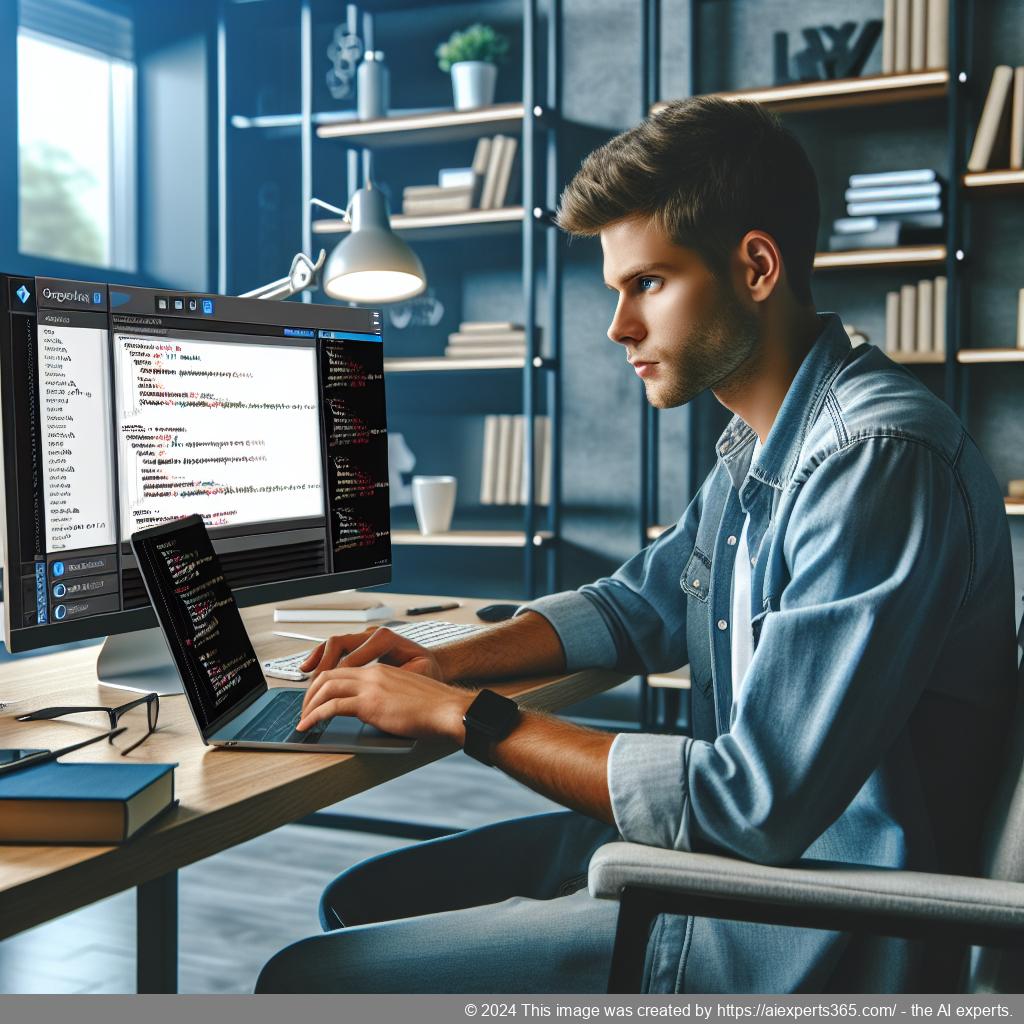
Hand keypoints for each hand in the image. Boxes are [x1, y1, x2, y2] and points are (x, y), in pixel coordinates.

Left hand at [296, 662, 475, 741]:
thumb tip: (374, 711)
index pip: (343, 669)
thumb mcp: (406, 694)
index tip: (317, 698)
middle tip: (305, 710)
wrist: (448, 709)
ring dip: (309, 705)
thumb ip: (387, 696)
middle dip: (311, 693)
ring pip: (326, 687)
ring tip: (304, 720)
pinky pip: (332, 706)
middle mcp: (373, 673)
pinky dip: (315, 716)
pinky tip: (309, 726)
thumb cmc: (434, 707)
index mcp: (382, 670)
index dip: (324, 683)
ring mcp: (370, 686)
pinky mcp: (369, 703)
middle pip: (328, 675)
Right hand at [300, 626, 445, 684]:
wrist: (433, 664)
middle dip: (323, 668)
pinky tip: (308, 667)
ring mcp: (366, 637)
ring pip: (335, 643)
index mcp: (387, 639)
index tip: (329, 696)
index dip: (338, 677)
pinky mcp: (361, 644)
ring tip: (306, 677)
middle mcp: (374, 634)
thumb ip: (397, 679)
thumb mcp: (419, 675)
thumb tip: (377, 689)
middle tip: (314, 691)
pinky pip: (336, 647)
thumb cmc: (427, 672)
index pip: (354, 657)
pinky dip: (321, 655)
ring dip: (318, 660)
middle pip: (340, 644)